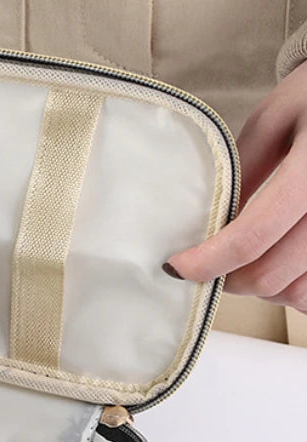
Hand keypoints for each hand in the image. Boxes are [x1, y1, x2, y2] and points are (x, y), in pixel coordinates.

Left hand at [164, 60, 306, 311]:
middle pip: (271, 274)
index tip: (174, 267)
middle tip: (206, 267)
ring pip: (297, 293)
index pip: (252, 235)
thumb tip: (205, 223)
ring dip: (263, 290)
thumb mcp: (275, 120)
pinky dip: (295, 291)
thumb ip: (241, 171)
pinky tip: (281, 268)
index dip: (207, 262)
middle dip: (228, 280)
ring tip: (247, 263)